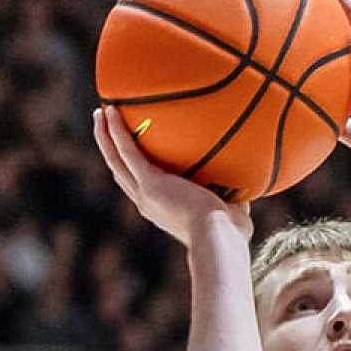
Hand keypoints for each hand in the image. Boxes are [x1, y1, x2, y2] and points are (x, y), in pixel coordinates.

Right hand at [93, 106, 251, 245]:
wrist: (219, 239)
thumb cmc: (230, 234)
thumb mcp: (233, 212)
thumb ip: (235, 199)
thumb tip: (249, 189)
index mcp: (161, 209)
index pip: (139, 185)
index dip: (131, 168)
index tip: (129, 151)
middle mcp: (147, 202)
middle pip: (119, 170)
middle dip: (110, 147)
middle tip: (104, 124)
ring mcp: (145, 192)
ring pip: (115, 159)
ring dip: (105, 135)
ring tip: (101, 111)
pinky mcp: (150, 182)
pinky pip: (128, 151)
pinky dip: (117, 132)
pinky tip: (111, 111)